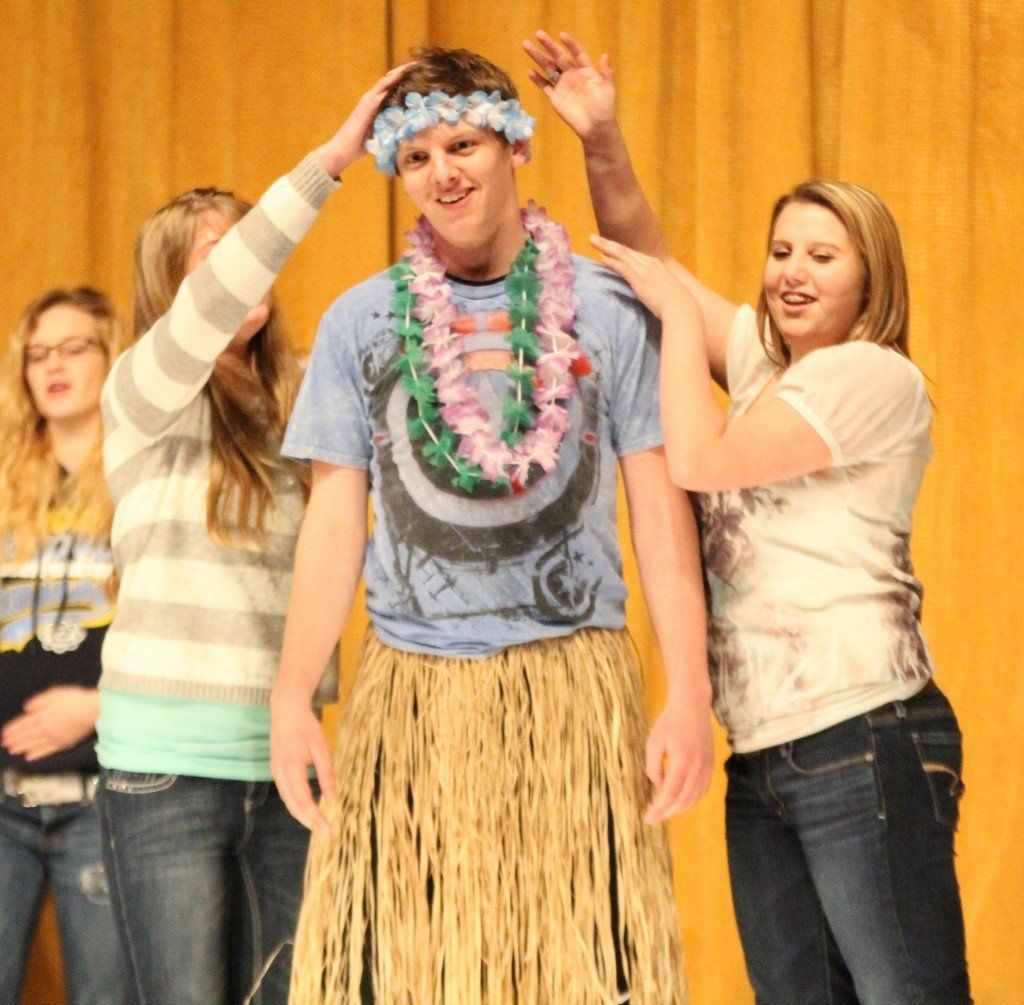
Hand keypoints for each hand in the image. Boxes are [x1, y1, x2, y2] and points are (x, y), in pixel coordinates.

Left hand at [1, 686, 99, 760]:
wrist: (93, 710)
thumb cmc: (75, 699)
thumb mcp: (55, 694)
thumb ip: (39, 701)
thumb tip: (26, 708)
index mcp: (43, 715)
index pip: (24, 723)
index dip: (13, 729)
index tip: (4, 734)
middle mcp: (46, 728)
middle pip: (27, 735)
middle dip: (15, 739)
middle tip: (4, 744)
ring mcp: (54, 737)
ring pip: (34, 744)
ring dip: (22, 747)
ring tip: (12, 750)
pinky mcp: (64, 743)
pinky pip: (48, 750)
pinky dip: (37, 754)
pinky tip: (30, 757)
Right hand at [270, 684, 336, 832]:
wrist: (286, 709)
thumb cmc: (306, 726)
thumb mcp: (321, 747)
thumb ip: (326, 773)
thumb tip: (333, 798)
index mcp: (291, 768)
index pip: (303, 801)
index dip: (315, 817)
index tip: (328, 829)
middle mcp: (280, 773)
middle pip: (293, 806)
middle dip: (309, 821)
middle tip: (325, 832)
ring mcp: (275, 771)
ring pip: (288, 801)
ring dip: (301, 815)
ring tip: (317, 824)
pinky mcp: (276, 769)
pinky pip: (286, 793)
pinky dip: (296, 804)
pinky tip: (307, 807)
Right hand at [310, 62, 415, 177]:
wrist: (341, 150)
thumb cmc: (359, 145)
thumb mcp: (379, 133)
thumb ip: (388, 126)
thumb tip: (404, 129)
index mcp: (374, 104)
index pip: (390, 86)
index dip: (402, 78)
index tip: (417, 72)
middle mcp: (370, 98)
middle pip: (389, 79)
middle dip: (403, 71)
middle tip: (419, 63)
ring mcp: (367, 101)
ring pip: (385, 82)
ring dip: (398, 73)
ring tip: (412, 66)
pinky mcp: (366, 108)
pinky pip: (379, 92)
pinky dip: (390, 84)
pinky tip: (401, 78)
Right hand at [522, 31, 615, 139]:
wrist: (596, 128)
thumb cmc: (604, 109)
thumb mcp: (608, 89)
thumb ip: (606, 73)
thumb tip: (605, 56)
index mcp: (585, 71)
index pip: (576, 53)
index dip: (570, 44)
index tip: (561, 36)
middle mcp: (572, 75)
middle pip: (558, 57)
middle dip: (548, 45)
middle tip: (538, 34)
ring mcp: (563, 86)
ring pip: (548, 68)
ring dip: (538, 57)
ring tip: (527, 46)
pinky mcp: (556, 98)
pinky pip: (545, 86)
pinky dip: (538, 80)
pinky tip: (530, 72)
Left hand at [590, 234, 695, 318]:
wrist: (682, 308)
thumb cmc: (677, 303)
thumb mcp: (666, 290)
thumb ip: (656, 286)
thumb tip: (651, 291)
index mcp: (656, 264)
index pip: (634, 254)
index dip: (619, 250)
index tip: (608, 247)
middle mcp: (649, 263)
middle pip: (625, 250)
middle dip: (608, 243)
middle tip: (593, 238)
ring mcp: (645, 270)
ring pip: (621, 254)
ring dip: (605, 246)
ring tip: (592, 240)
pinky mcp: (640, 279)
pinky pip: (622, 267)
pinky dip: (611, 261)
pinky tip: (601, 257)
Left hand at [644, 694, 713, 823]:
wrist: (692, 706)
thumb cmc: (669, 722)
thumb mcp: (654, 742)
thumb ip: (653, 766)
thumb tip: (658, 786)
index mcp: (682, 761)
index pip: (670, 793)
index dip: (659, 808)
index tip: (648, 817)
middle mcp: (698, 767)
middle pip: (683, 800)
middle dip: (667, 813)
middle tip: (653, 819)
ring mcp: (707, 767)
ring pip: (694, 798)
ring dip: (679, 809)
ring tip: (664, 813)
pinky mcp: (711, 765)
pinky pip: (702, 790)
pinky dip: (691, 800)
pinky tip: (680, 802)